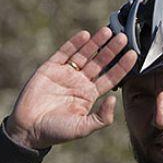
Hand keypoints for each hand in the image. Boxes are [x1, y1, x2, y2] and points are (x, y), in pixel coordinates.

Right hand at [5, 27, 138, 148]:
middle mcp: (80, 82)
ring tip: (108, 31)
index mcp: (90, 95)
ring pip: (84, 54)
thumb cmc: (57, 132)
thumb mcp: (83, 128)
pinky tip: (85, 35)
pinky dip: (74, 43)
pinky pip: (64, 53)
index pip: (110, 77)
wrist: (29, 129)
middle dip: (112, 50)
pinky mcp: (50, 68)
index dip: (122, 66)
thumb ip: (101, 117)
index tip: (134, 55)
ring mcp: (65, 74)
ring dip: (96, 43)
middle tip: (124, 37)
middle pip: (100, 62)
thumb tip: (114, 99)